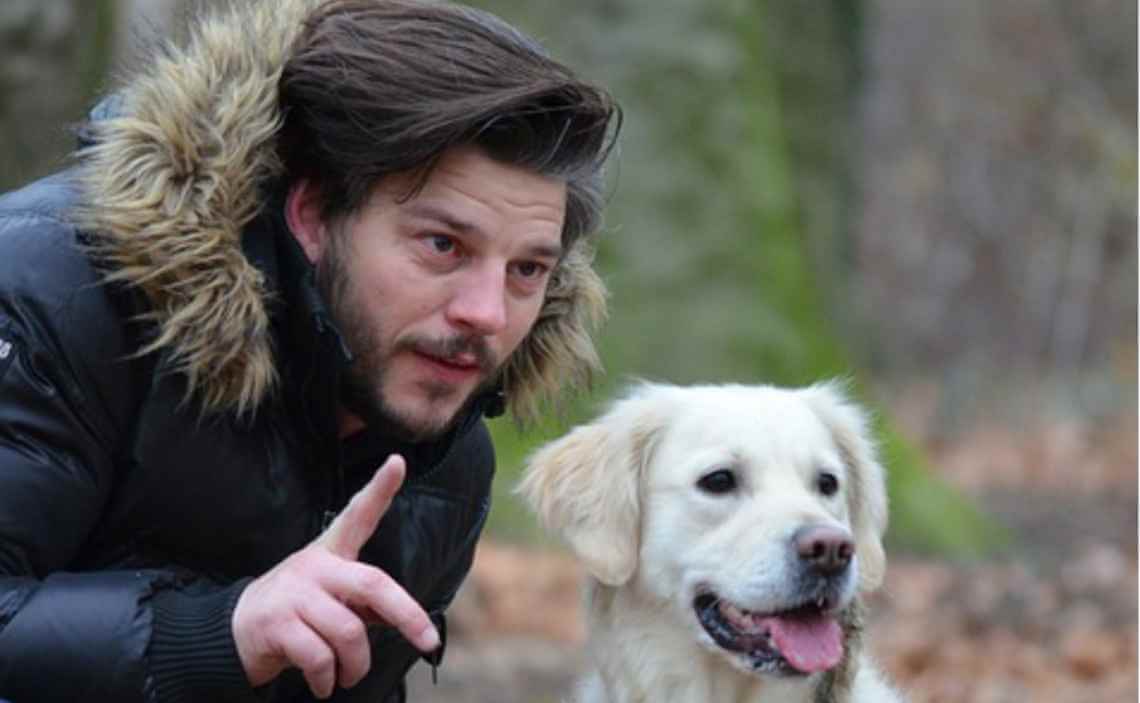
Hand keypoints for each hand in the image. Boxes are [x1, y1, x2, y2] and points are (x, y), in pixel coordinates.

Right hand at [232, 455, 438, 698]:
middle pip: (373, 584)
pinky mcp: (276, 624)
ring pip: (349, 633)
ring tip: (347, 675)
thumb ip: (365, 601)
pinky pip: (320, 658)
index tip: (398, 462)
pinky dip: (327, 679)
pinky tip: (323, 683)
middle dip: (408, 615)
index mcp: (330, 553)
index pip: (357, 515)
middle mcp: (313, 566)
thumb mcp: (330, 598)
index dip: (379, 489)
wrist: (232, 633)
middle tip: (428, 640)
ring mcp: (293, 594)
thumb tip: (407, 622)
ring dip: (356, 665)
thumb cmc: (296, 613)